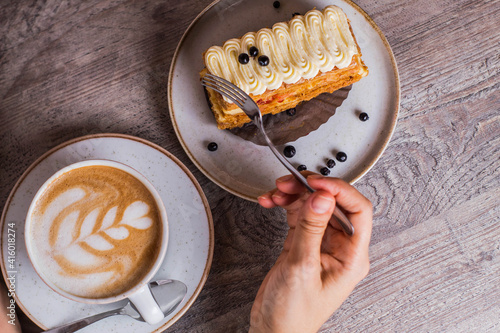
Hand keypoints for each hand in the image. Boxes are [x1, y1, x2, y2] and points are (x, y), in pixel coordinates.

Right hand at [250, 173, 371, 332]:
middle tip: (289, 183)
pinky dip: (285, 205)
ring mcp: (321, 244)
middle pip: (333, 204)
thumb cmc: (293, 314)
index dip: (339, 190)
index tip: (316, 182)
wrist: (273, 330)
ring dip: (294, 194)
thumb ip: (311, 228)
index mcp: (352, 256)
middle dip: (310, 189)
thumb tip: (322, 197)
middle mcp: (340, 247)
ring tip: (276, 192)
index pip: (358, 210)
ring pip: (314, 206)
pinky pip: (298, 215)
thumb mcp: (302, 268)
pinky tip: (272, 202)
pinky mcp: (302, 243)